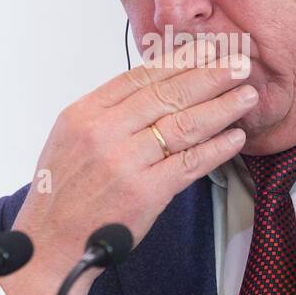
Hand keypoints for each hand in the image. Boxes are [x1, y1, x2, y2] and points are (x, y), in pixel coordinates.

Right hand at [3, 39, 255, 294]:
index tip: (206, 50)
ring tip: (246, 96)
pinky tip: (234, 137)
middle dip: (209, 76)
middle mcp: (103, 133)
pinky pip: (189, 163)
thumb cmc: (62, 194)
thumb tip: (154, 89)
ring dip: (221, 108)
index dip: (179, 61)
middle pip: (167, 94)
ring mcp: (125, 162)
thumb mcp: (70, 139)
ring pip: (184, 125)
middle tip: (238, 64)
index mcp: (83, 114)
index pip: (140, 76)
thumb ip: (108, 113)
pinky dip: (216, 149)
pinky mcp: (145, 192)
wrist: (49, 244)